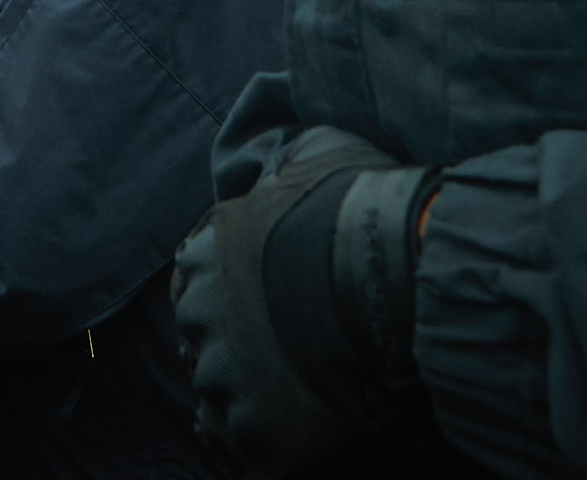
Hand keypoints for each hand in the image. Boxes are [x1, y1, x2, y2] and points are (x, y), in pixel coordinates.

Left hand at [170, 127, 429, 476]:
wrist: (391, 269)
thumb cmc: (362, 207)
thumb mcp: (321, 153)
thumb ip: (294, 152)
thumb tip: (291, 137)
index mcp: (204, 257)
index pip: (195, 289)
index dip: (231, 301)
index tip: (266, 308)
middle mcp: (200, 321)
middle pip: (204, 348)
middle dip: (237, 351)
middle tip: (288, 355)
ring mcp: (227, 381)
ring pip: (225, 403)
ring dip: (255, 399)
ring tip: (304, 393)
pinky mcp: (262, 436)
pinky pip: (253, 451)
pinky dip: (275, 445)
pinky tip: (310, 429)